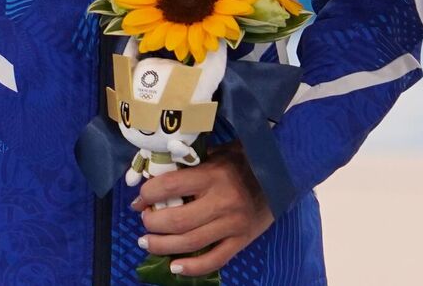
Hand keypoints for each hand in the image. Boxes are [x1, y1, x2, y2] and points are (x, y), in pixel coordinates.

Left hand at [132, 145, 273, 277]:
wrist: (283, 172)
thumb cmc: (244, 160)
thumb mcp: (217, 153)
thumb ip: (191, 165)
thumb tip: (156, 175)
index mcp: (212, 175)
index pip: (170, 186)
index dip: (148, 194)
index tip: (139, 199)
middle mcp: (222, 201)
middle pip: (177, 220)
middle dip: (152, 224)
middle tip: (144, 221)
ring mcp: (233, 224)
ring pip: (190, 243)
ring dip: (162, 246)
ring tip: (147, 243)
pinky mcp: (242, 240)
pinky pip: (214, 260)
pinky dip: (192, 268)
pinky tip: (174, 267)